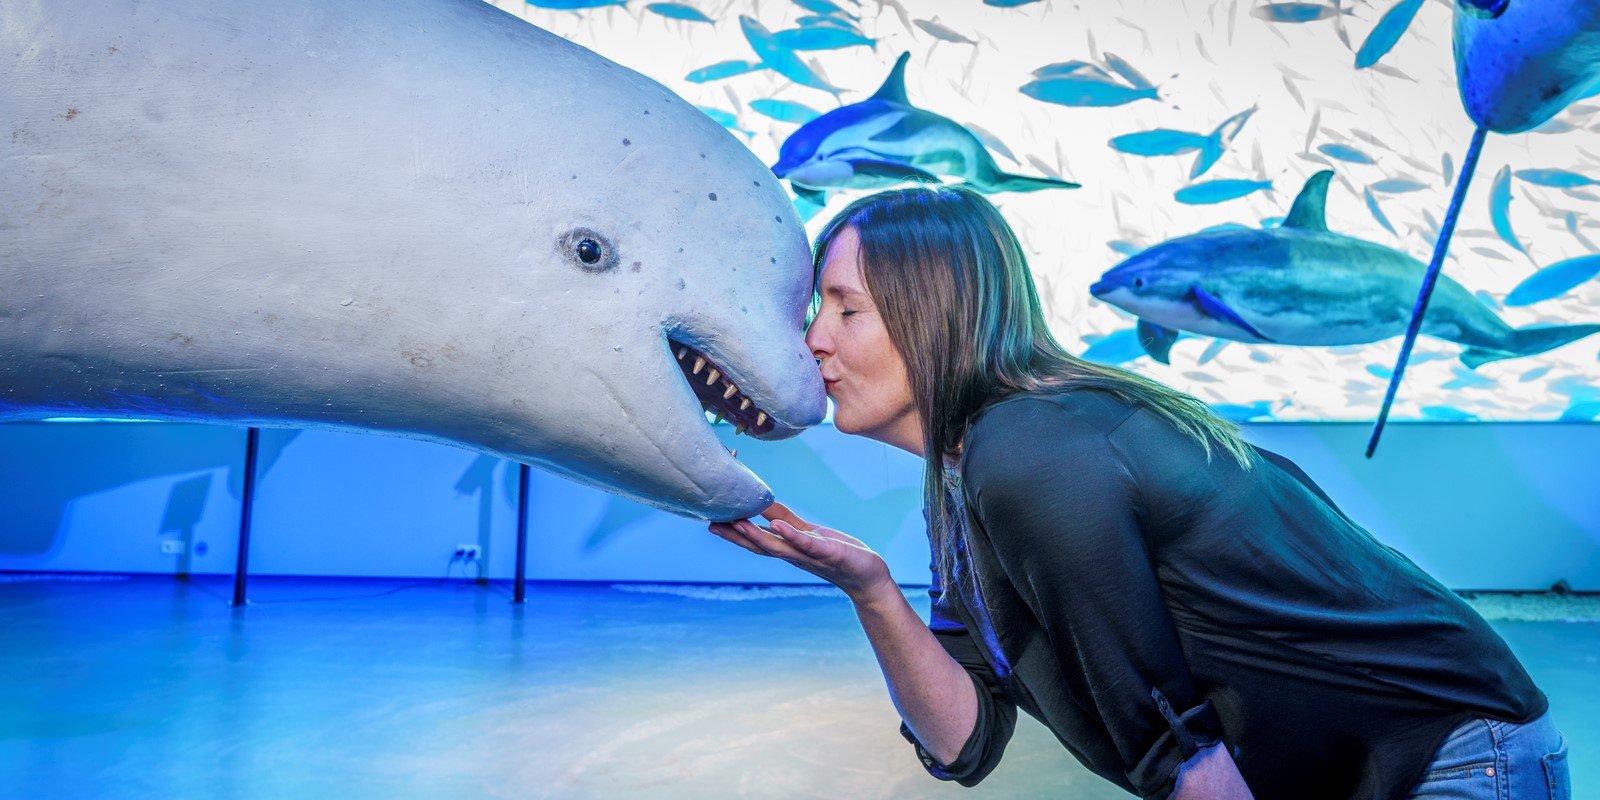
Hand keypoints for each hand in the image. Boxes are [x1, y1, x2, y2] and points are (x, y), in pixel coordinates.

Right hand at [707, 501, 892, 599]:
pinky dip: (790, 535)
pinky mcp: (828, 552)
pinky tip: (776, 524)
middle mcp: (793, 554)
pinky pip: (806, 543)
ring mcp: (809, 555)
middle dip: (735, 536)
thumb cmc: (837, 554)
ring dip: (756, 536)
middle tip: (712, 524)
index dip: (732, 532)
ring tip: (737, 523)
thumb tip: (761, 504)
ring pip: (777, 546)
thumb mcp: (807, 533)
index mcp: (787, 548)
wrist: (866, 576)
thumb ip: (785, 519)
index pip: (755, 540)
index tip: (709, 520)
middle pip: (759, 545)